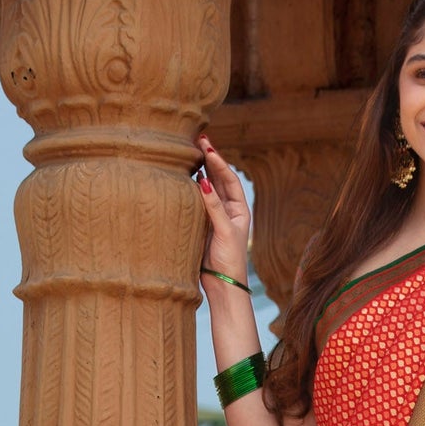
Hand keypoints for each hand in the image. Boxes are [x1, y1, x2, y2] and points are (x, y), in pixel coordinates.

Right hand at [194, 136, 252, 286]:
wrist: (222, 285)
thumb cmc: (229, 260)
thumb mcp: (224, 231)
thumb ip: (213, 206)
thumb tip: (203, 180)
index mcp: (239, 209)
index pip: (229, 179)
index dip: (219, 162)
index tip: (207, 147)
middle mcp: (228, 210)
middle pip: (218, 179)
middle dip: (209, 160)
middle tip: (198, 140)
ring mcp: (214, 216)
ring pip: (207, 188)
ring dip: (201, 170)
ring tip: (192, 152)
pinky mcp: (202, 225)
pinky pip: (196, 202)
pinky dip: (191, 188)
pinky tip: (185, 177)